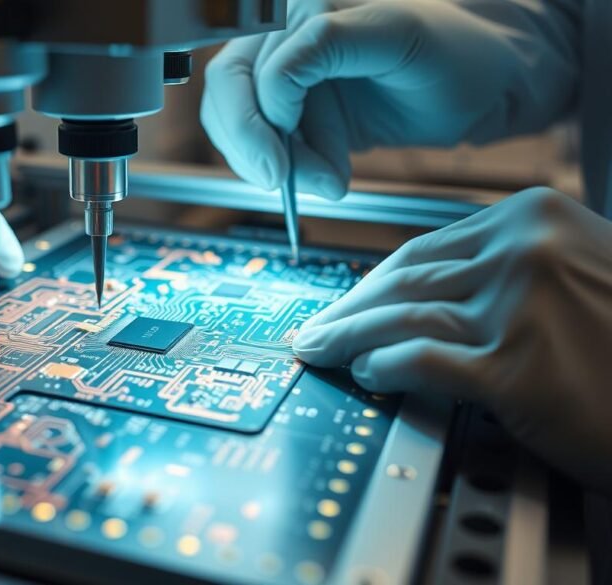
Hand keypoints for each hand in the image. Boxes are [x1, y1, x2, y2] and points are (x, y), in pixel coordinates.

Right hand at [201, 0, 571, 199]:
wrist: (484, 79)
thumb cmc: (456, 51)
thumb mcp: (397, 37)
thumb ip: (328, 45)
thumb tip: (273, 87)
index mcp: (308, 4)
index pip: (257, 65)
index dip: (265, 119)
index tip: (284, 166)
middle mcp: (285, 30)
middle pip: (228, 88)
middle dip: (250, 143)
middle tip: (281, 183)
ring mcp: (284, 67)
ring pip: (234, 118)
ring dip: (267, 160)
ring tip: (326, 180)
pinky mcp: (292, 104)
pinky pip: (259, 136)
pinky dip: (283, 164)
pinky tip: (323, 173)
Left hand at [293, 188, 611, 490]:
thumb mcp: (579, 273)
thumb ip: (509, 269)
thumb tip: (425, 291)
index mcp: (536, 218)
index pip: (425, 249)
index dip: (374, 281)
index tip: (347, 300)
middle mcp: (525, 251)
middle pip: (404, 280)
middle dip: (349, 309)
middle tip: (315, 329)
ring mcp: (520, 307)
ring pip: (402, 317)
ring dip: (348, 337)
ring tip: (320, 352)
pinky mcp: (517, 370)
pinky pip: (421, 362)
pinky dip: (383, 368)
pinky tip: (366, 374)